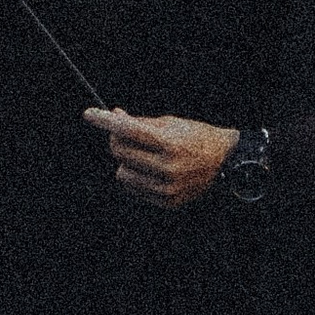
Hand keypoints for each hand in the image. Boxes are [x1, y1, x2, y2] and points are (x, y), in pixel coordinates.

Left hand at [83, 110, 240, 210]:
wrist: (226, 161)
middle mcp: (167, 167)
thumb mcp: (171, 122)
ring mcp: (167, 187)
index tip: (89, 114)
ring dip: (127, 162)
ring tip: (145, 156)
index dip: (105, 121)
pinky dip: (137, 177)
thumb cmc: (197, 136)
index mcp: (170, 143)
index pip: (127, 130)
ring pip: (122, 173)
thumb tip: (113, 117)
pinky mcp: (167, 201)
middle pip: (119, 152)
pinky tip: (152, 170)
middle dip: (117, 139)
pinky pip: (133, 189)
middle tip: (127, 135)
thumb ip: (140, 122)